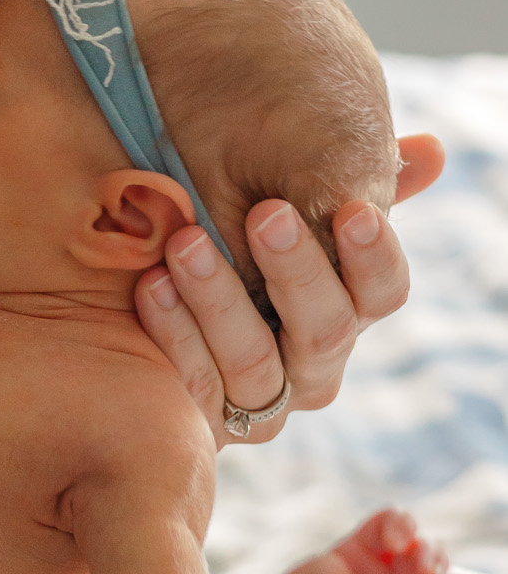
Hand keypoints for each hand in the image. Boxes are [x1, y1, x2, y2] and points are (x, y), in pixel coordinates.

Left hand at [133, 132, 444, 446]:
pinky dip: (176, 332)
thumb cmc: (223, 236)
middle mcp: (315, 367)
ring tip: (185, 243)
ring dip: (220, 298)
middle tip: (266, 213)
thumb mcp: (279, 196)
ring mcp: (262, 402)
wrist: (141, 295)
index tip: (353, 210)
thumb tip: (432, 150)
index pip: (384, 291)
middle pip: (326, 329)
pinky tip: (152, 284)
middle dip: (297, 268)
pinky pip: (198, 385)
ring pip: (255, 362)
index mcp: (349, 310)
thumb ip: (345, 177)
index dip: (373, 256)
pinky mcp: (206, 423)